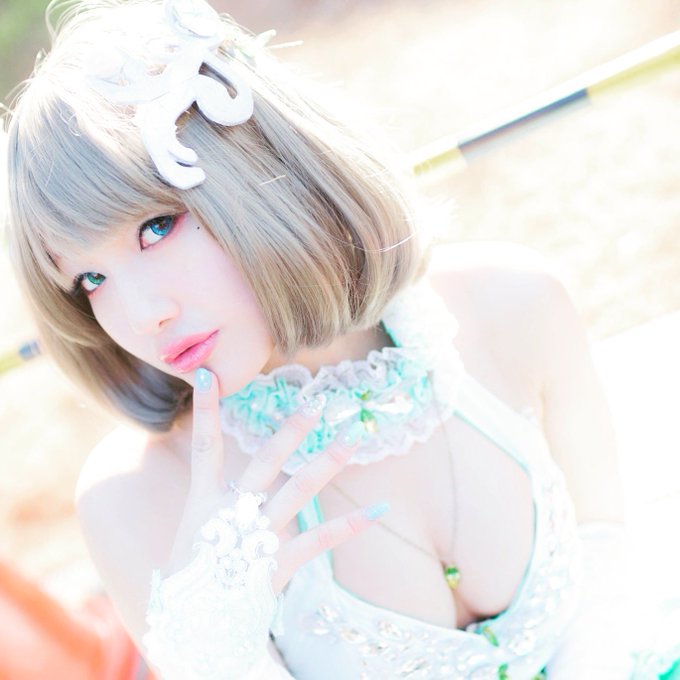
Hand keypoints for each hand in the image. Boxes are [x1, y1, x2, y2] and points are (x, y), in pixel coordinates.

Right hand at [166, 367, 386, 590]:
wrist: (194, 628)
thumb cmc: (192, 576)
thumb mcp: (192, 532)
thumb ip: (213, 498)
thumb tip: (226, 474)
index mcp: (203, 502)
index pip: (204, 447)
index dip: (205, 410)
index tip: (209, 375)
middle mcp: (232, 512)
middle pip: (265, 462)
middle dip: (290, 431)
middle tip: (316, 404)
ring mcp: (257, 536)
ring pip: (298, 490)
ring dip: (327, 463)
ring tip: (353, 440)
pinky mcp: (279, 562)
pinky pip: (320, 538)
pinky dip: (350, 524)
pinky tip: (378, 510)